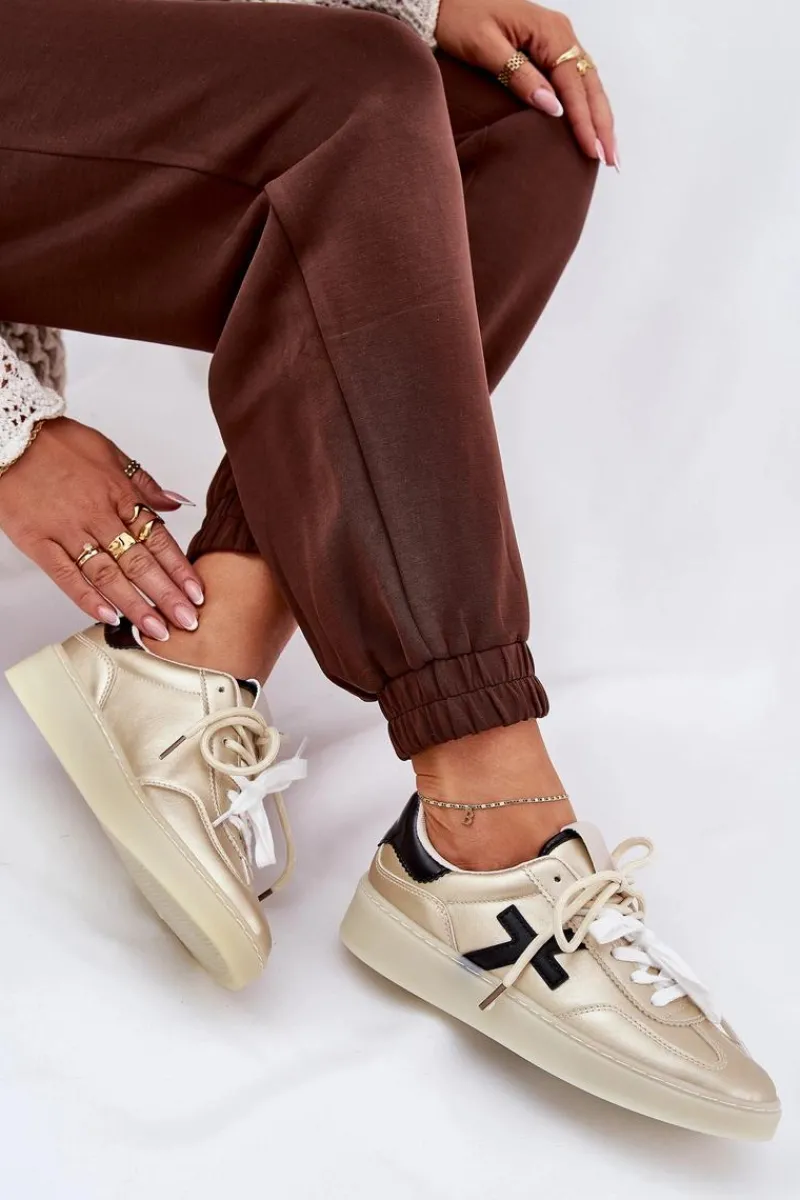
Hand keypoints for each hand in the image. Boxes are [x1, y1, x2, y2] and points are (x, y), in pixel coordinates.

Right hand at [0, 417, 203, 639]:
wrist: (9, 434)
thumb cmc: (58, 442)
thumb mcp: (110, 452)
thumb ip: (144, 483)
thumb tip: (177, 503)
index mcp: (119, 494)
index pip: (158, 539)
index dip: (179, 569)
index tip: (197, 593)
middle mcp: (98, 515)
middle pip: (139, 562)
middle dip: (167, 595)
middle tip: (188, 621)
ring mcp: (67, 530)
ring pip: (108, 574)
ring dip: (135, 605)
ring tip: (157, 630)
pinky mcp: (38, 541)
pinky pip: (66, 575)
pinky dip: (87, 598)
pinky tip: (109, 617)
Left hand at [435, 0, 615, 165]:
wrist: (446, 1)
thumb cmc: (461, 19)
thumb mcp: (485, 48)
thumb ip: (519, 76)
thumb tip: (551, 107)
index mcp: (549, 32)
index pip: (574, 83)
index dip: (584, 120)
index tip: (591, 149)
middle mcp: (561, 34)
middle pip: (590, 84)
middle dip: (602, 124)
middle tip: (610, 160)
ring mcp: (558, 41)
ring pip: (589, 84)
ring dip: (599, 118)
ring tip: (607, 151)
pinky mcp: (550, 49)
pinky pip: (577, 81)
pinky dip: (587, 106)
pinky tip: (591, 127)